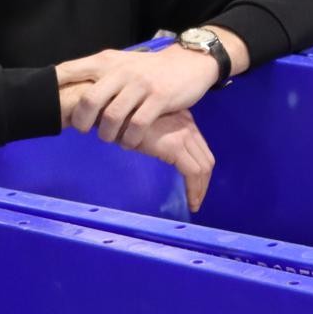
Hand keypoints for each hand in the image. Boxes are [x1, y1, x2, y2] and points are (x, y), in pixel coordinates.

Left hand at [56, 45, 219, 146]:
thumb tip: (70, 90)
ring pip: (113, 116)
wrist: (190, 62)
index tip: (45, 98)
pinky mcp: (160, 98)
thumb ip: (99, 74)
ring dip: (107, 134)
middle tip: (85, 130)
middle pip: (89, 100)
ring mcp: (141, 85)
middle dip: (82, 120)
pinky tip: (130, 141)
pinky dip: (130, 138)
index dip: (55, 84)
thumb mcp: (122, 63)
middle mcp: (121, 71)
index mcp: (107, 61)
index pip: (72, 69)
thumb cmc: (151, 69)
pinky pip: (137, 125)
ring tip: (111, 138)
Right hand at [56, 84, 215, 210]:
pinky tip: (190, 202)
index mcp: (183, 119)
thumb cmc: (118, 119)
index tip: (196, 186)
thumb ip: (158, 136)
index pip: (200, 148)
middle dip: (204, 182)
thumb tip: (162, 155)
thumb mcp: (145, 126)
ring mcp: (182, 133)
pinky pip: (192, 172)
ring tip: (193, 204)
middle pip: (205, 158)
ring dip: (200, 188)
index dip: (201, 170)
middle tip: (197, 199)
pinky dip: (194, 189)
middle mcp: (187, 124)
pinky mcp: (173, 145)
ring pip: (202, 167)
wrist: (107, 110)